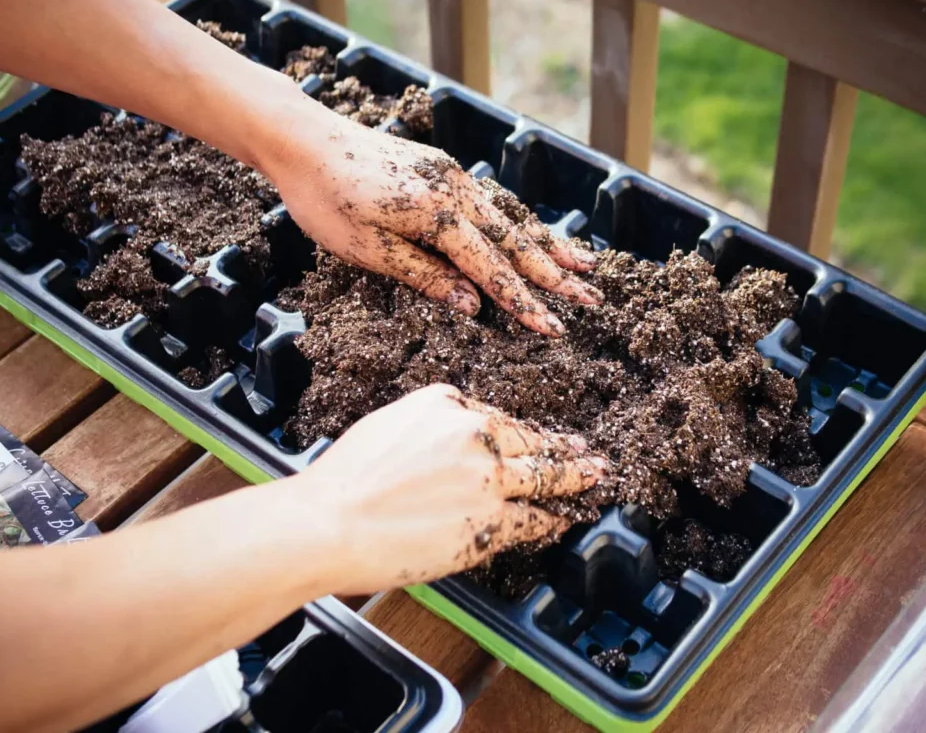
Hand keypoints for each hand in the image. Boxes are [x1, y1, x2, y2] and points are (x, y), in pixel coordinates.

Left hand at [268, 113, 602, 335]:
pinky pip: (492, 204)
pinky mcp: (442, 171)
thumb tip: (474, 306)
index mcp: (438, 215)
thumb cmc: (326, 200)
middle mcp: (456, 192)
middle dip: (555, 276)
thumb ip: (426, 277)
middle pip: (514, 243)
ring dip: (546, 247)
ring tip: (582, 266)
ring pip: (509, 220)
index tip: (554, 327)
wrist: (303, 140)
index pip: (492, 269)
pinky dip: (518, 224)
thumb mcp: (369, 250)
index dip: (523, 302)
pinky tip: (532, 234)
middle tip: (592, 299)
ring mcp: (452, 177)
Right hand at [292, 384, 606, 593]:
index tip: (540, 438)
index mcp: (447, 403)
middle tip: (588, 453)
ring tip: (595, 477)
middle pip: (531, 442)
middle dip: (563, 448)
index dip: (524, 434)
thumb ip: (431, 426)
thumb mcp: (390, 424)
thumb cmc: (345, 479)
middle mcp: (475, 434)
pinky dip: (553, 519)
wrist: (330, 522)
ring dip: (575, 478)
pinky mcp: (492, 522)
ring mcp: (489, 479)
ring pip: (545, 475)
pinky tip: (565, 518)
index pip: (498, 419)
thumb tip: (453, 444)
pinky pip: (534, 519)